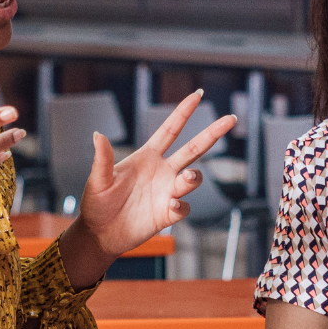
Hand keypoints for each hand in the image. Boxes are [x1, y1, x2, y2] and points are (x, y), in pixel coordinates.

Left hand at [61, 91, 236, 286]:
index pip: (170, 130)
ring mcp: (167, 192)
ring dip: (194, 176)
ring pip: (192, 178)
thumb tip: (97, 135)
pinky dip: (180, 206)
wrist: (100, 234)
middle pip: (194, 148)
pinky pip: (183, 207)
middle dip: (212, 133)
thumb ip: (102, 159)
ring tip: (189, 176)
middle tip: (230, 119)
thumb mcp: (97, 180)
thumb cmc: (96, 204)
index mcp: (147, 157)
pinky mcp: (168, 214)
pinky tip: (169, 207)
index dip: (183, 112)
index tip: (197, 94)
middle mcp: (163, 171)